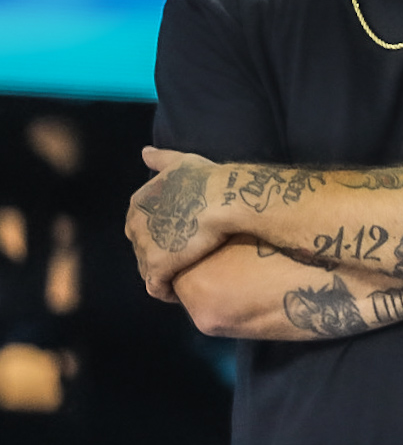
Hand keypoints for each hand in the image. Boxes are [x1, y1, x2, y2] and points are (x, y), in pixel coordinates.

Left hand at [125, 147, 225, 300]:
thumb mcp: (181, 162)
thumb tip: (145, 151)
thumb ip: (161, 158)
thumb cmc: (209, 179)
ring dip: (163, 275)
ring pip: (147, 270)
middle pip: (142, 248)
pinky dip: (166, 292)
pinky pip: (156, 287)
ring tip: (184, 279)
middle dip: (159, 256)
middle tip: (184, 261)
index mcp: (138, 203)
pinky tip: (181, 293)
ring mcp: (146, 247)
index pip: (142, 226)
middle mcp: (136, 225)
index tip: (181, 239)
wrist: (225, 198)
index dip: (161, 235)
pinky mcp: (159, 266)